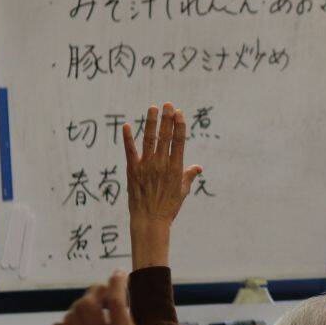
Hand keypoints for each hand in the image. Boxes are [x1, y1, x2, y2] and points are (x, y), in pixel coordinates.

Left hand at [123, 102, 200, 269]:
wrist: (150, 220)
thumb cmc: (169, 207)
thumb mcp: (183, 191)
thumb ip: (189, 176)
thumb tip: (198, 167)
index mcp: (176, 168)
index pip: (179, 142)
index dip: (179, 126)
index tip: (179, 113)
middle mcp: (162, 164)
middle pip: (166, 137)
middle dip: (167, 119)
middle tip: (168, 104)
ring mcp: (146, 166)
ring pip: (150, 140)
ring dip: (151, 123)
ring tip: (153, 108)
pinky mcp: (133, 170)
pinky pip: (130, 151)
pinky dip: (128, 138)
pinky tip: (127, 126)